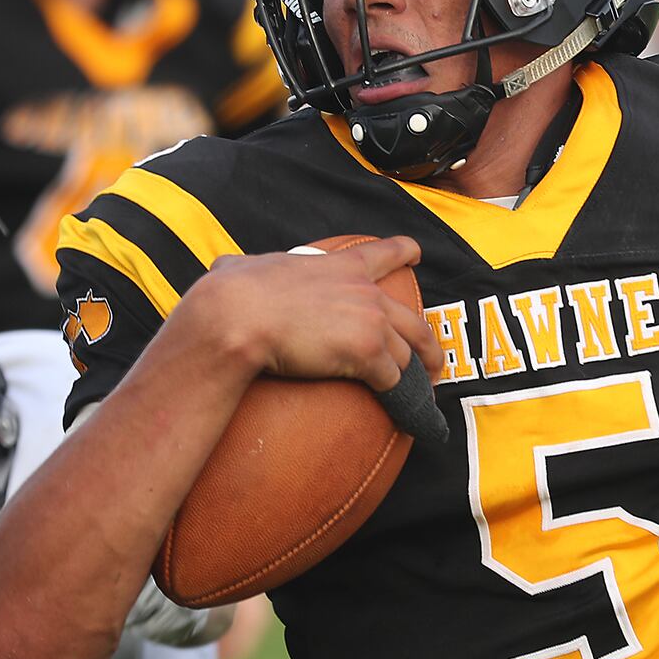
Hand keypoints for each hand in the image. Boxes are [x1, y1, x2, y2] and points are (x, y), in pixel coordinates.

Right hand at [187, 236, 443, 392]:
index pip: (384, 252)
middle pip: (414, 320)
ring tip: (421, 394)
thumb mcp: (244, 267)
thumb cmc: (235, 292)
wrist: (239, 316)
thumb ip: (245, 267)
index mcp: (340, 266)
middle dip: (429, 345)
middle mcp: (365, 291)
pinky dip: (397, 394)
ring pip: (407, 354)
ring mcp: (371, 321)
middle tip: (435, 361)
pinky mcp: (367, 353)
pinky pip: (393, 379)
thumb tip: (224, 269)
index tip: (418, 254)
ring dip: (414, 376)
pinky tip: (399, 406)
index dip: (405, 252)